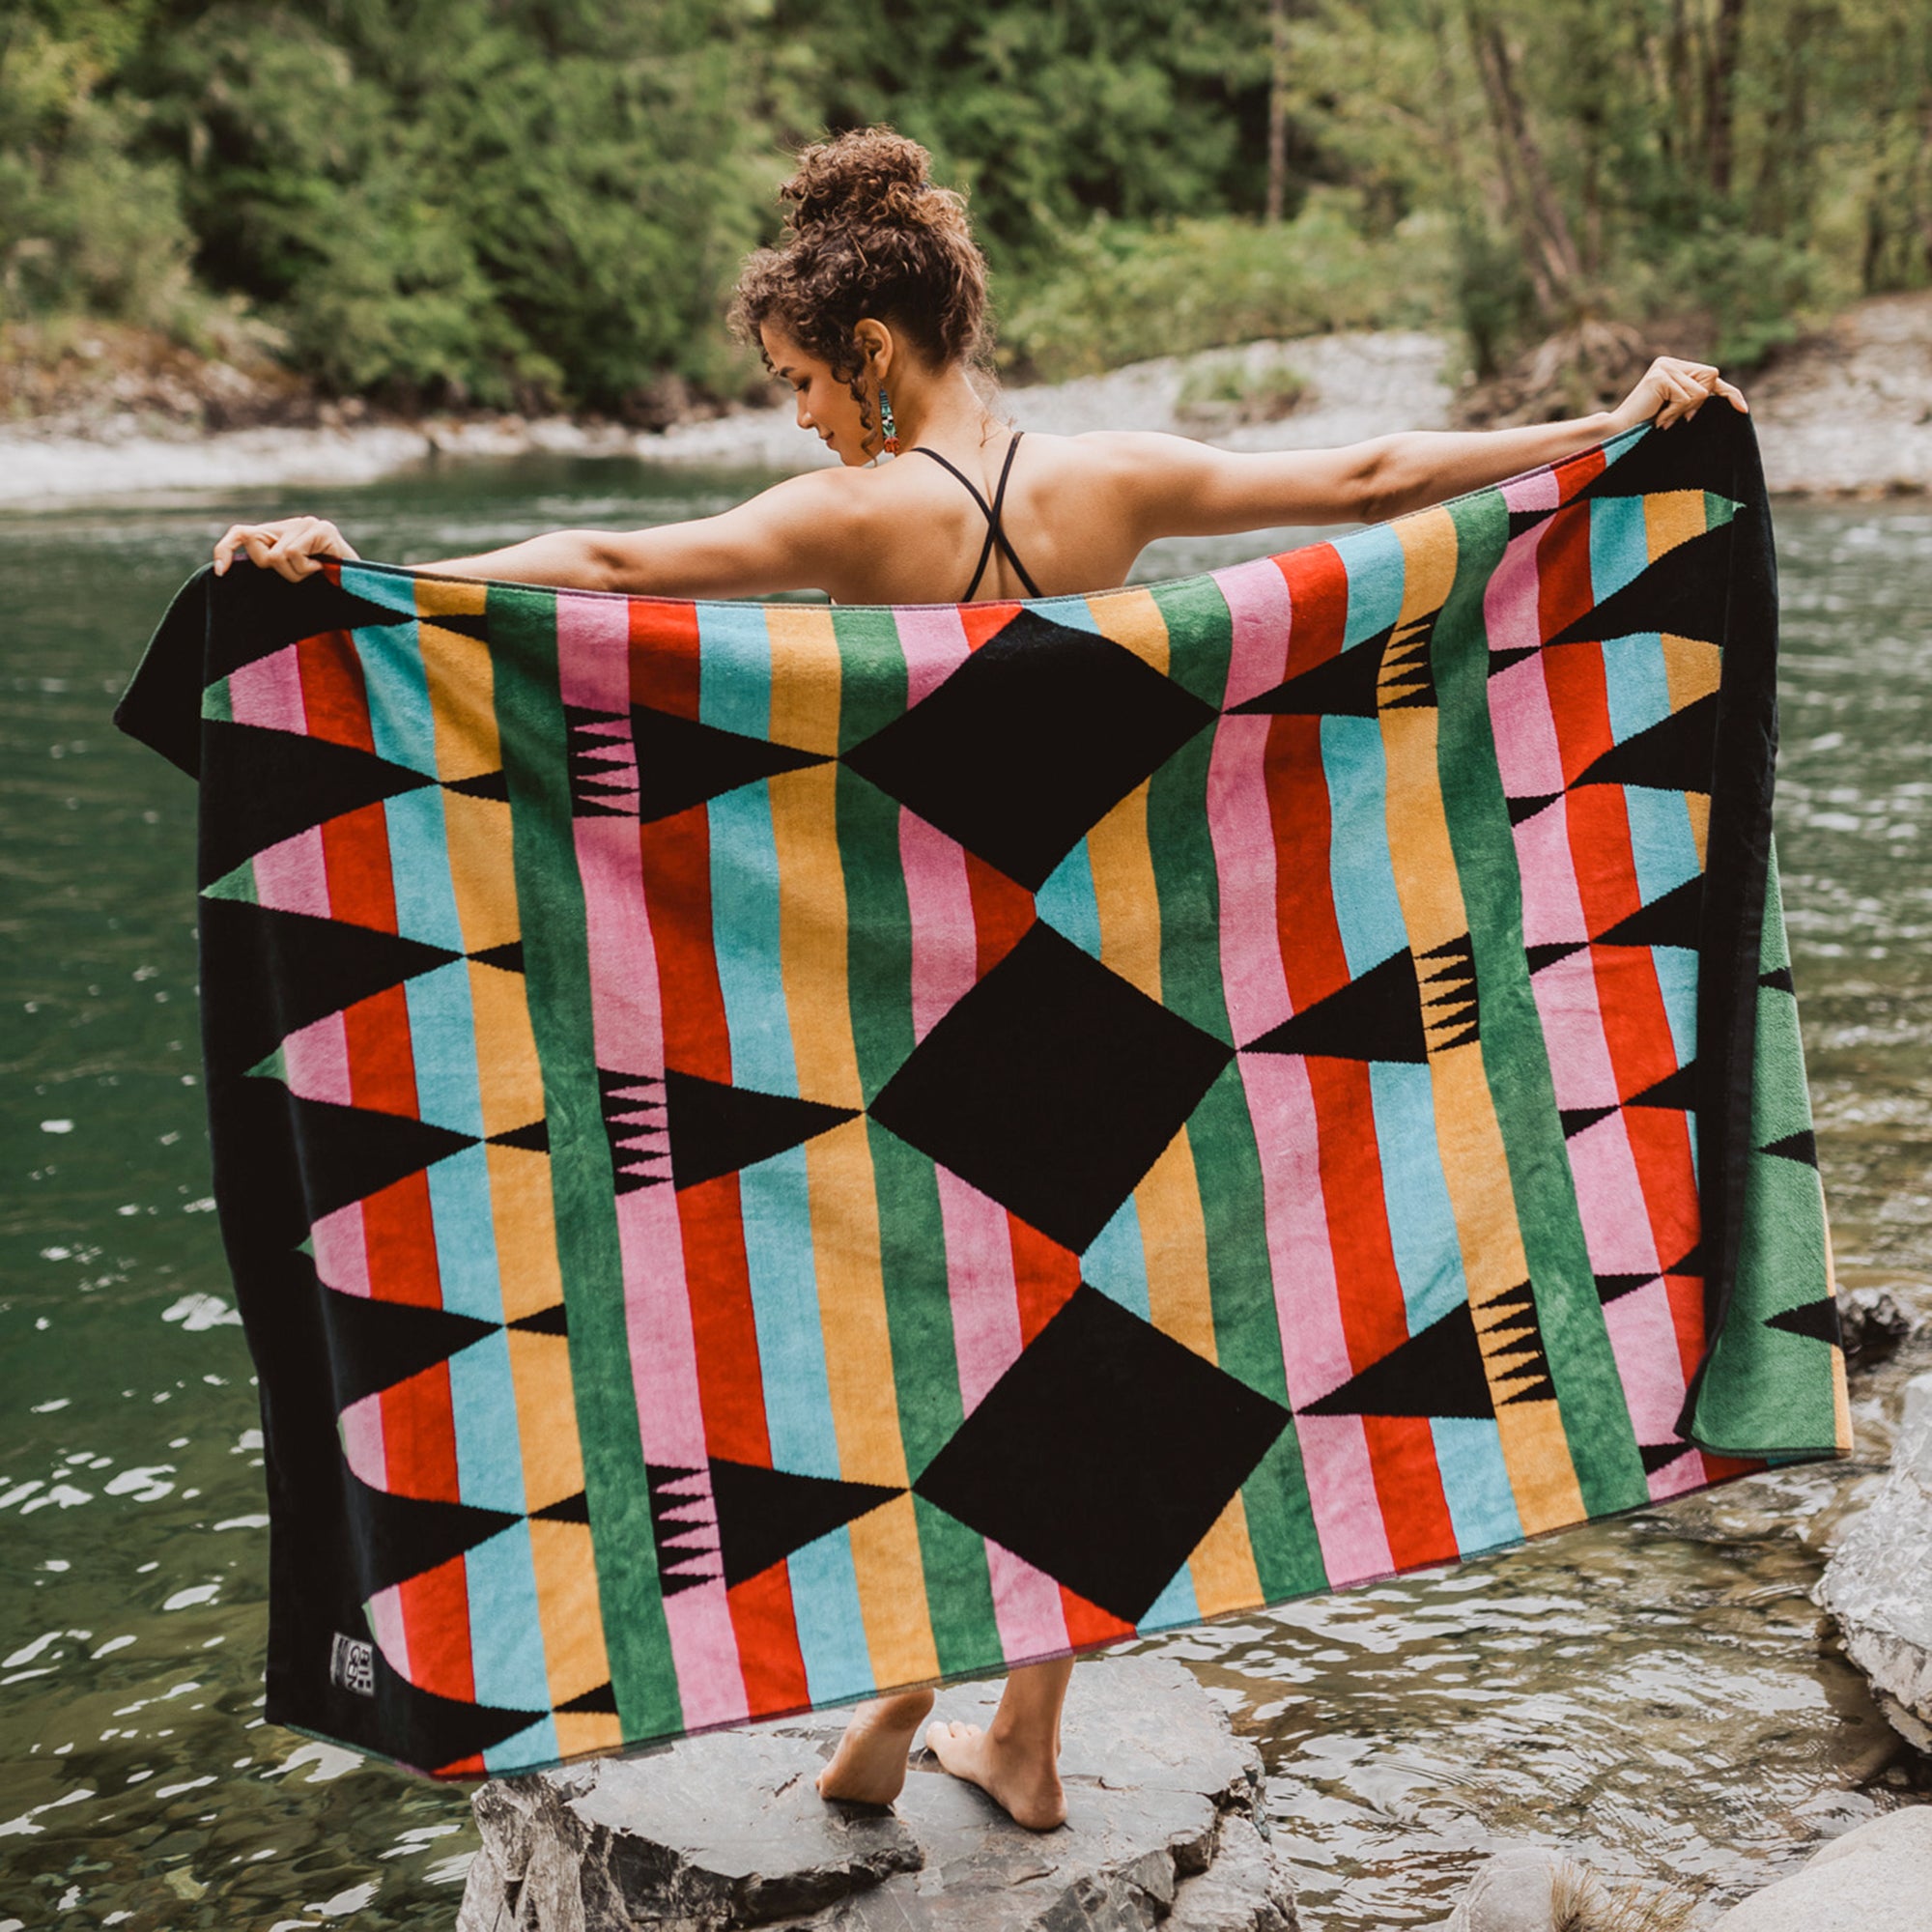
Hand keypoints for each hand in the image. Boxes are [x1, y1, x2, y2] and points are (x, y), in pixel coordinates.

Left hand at [212, 516, 359, 579]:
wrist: (366, 590)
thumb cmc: (329, 589)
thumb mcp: (292, 577)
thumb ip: (270, 565)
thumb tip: (227, 566)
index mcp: (283, 534)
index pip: (242, 534)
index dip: (226, 550)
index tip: (222, 573)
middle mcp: (294, 524)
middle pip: (259, 549)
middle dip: (278, 572)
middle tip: (304, 575)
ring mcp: (309, 524)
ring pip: (278, 556)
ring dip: (297, 574)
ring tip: (317, 572)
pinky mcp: (323, 530)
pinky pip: (294, 553)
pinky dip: (307, 568)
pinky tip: (324, 568)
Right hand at [1609, 356, 1747, 434]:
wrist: (1619, 432)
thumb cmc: (1646, 425)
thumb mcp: (1677, 408)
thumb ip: (1695, 397)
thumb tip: (1722, 395)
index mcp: (1674, 367)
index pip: (1711, 375)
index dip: (1729, 392)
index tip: (1743, 409)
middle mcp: (1669, 362)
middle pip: (1711, 377)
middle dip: (1698, 403)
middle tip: (1675, 417)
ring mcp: (1664, 367)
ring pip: (1700, 391)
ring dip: (1684, 411)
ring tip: (1664, 419)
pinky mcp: (1661, 376)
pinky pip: (1687, 397)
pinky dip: (1676, 413)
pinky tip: (1659, 419)